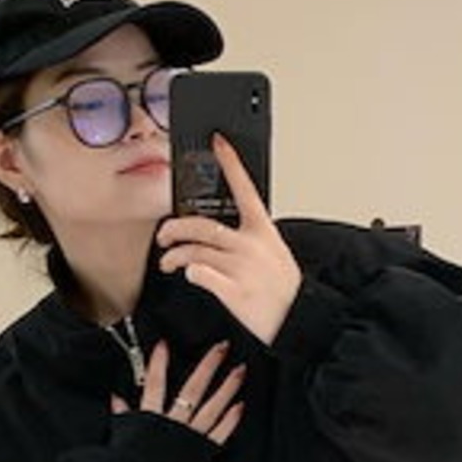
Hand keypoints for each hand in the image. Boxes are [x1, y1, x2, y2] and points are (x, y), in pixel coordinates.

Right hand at [110, 339, 245, 446]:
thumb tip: (116, 399)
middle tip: (222, 347)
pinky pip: (219, 435)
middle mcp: (173, 424)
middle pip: (193, 389)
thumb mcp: (122, 440)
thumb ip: (123, 417)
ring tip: (239, 371)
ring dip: (227, 389)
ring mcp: (190, 438)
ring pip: (212, 408)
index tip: (163, 344)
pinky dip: (230, 421)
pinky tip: (240, 406)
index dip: (158, 364)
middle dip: (208, 366)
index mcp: (150, 419)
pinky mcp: (202, 453)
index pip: (154, 385)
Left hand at [155, 134, 300, 345]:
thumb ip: (250, 236)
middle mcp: (250, 244)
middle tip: (164, 235)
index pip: (244, 188)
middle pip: (201, 225)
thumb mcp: (275, 252)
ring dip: (174, 256)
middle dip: (174, 228)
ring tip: (169, 263)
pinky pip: (199, 274)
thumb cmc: (284, 289)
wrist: (296, 318)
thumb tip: (221, 228)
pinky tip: (190, 276)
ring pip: (194, 250)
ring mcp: (241, 267)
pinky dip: (190, 274)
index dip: (231, 162)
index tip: (218, 142)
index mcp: (263, 230)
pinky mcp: (233, 290)